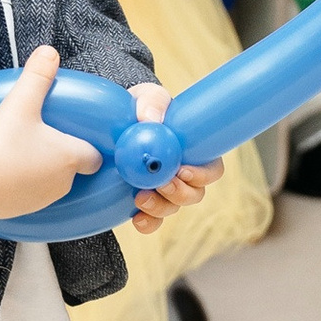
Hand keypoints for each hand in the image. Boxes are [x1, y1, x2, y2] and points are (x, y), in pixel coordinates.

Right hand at [0, 47, 100, 218]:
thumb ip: (37, 76)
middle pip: (72, 170)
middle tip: (42, 138)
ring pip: (51, 185)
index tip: (76, 137)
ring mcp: (42, 201)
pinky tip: (6, 172)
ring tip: (22, 153)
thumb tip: (49, 51)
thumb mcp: (20, 103)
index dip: (88, 147)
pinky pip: (29, 197)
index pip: (94, 157)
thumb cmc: (0, 143)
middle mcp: (62, 183)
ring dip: (42, 172)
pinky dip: (22, 186)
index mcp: (70, 158)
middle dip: (61, 156)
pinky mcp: (21, 212)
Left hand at [123, 81, 223, 236]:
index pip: (212, 169)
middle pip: (195, 194)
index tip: (183, 170)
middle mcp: (182, 175)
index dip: (203, 174)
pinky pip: (151, 222)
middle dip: (180, 193)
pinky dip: (147, 223)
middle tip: (162, 184)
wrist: (109, 127)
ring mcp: (163, 191)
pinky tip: (137, 218)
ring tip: (140, 196)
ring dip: (161, 206)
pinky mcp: (143, 203)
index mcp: (192, 151)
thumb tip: (149, 120)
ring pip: (173, 208)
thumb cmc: (139, 109)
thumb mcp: (146, 97)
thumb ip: (152, 102)